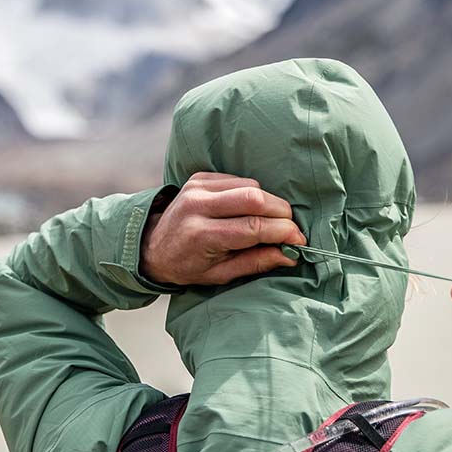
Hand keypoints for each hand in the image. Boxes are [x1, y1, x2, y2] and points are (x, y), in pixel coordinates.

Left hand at [140, 172, 306, 285]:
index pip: (253, 227)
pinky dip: (253, 194)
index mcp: (202, 235)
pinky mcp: (199, 177)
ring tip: (269, 222)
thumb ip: (257, 263)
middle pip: (255, 199)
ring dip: (269, 203)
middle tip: (291, 230)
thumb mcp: (221, 275)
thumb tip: (291, 255)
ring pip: (251, 186)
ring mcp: (197, 187)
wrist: (152, 245)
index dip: (283, 233)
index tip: (300, 242)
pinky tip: (249, 210)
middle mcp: (197, 206)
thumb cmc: (189, 266)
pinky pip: (239, 179)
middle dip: (282, 213)